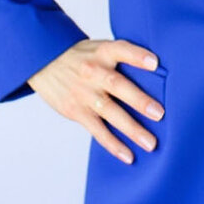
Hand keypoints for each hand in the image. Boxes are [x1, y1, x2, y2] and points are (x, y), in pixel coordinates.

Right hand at [27, 38, 164, 163]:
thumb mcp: (98, 47)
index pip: (121, 50)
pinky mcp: (76, 111)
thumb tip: (157, 69)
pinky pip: (96, 130)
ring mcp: (84, 93)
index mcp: (102, 52)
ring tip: (150, 143)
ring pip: (109, 112)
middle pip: (117, 85)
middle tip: (160, 114)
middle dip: (138, 100)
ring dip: (131, 129)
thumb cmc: (82, 56)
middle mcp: (93, 72)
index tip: (155, 63)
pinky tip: (128, 155)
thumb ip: (122, 57)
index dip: (137, 56)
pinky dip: (112, 144)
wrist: (43, 61)